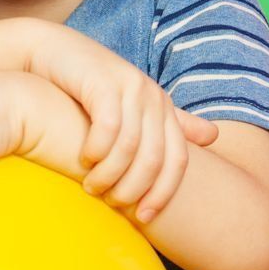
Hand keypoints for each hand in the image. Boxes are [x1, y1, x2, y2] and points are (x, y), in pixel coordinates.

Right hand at [27, 23, 217, 219]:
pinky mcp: (104, 82)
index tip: (143, 218)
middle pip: (155, 159)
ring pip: (131, 147)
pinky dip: (97, 150)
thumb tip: (215, 136)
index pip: (178, 161)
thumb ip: (171, 121)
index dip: (163, 194)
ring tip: (92, 186)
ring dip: (110, 175)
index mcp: (163, 107)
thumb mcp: (132, 105)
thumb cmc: (89, 87)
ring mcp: (130, 86)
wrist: (53, 51)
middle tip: (110, 202)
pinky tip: (84, 159)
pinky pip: (108, 127)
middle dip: (133, 189)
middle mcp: (152, 96)